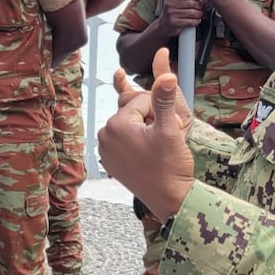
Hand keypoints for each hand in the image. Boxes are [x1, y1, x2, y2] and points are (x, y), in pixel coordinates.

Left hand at [98, 48, 194, 220]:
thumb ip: (163, 99)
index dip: (160, 112)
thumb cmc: (170, 166)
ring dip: (144, 132)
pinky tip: (147, 157)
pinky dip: (136, 144)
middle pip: (133, 113)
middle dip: (151, 121)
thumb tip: (166, 75)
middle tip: (163, 142)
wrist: (169, 199)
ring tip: (156, 150)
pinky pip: (124, 142)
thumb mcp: (169, 129)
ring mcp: (105, 151)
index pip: (142, 101)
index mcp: (116, 125)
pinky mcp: (109, 162)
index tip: (169, 129)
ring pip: (129, 127)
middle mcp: (104, 136)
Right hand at [158, 0, 203, 37]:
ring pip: (192, 12)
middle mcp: (169, 4)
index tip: (198, 0)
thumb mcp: (175, 0)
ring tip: (199, 14)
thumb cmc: (173, 12)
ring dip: (199, 14)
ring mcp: (170, 14)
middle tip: (200, 8)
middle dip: (199, 6)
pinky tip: (196, 21)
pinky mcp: (174, 23)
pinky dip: (196, 21)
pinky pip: (190, 21)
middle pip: (190, 3)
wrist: (164, 25)